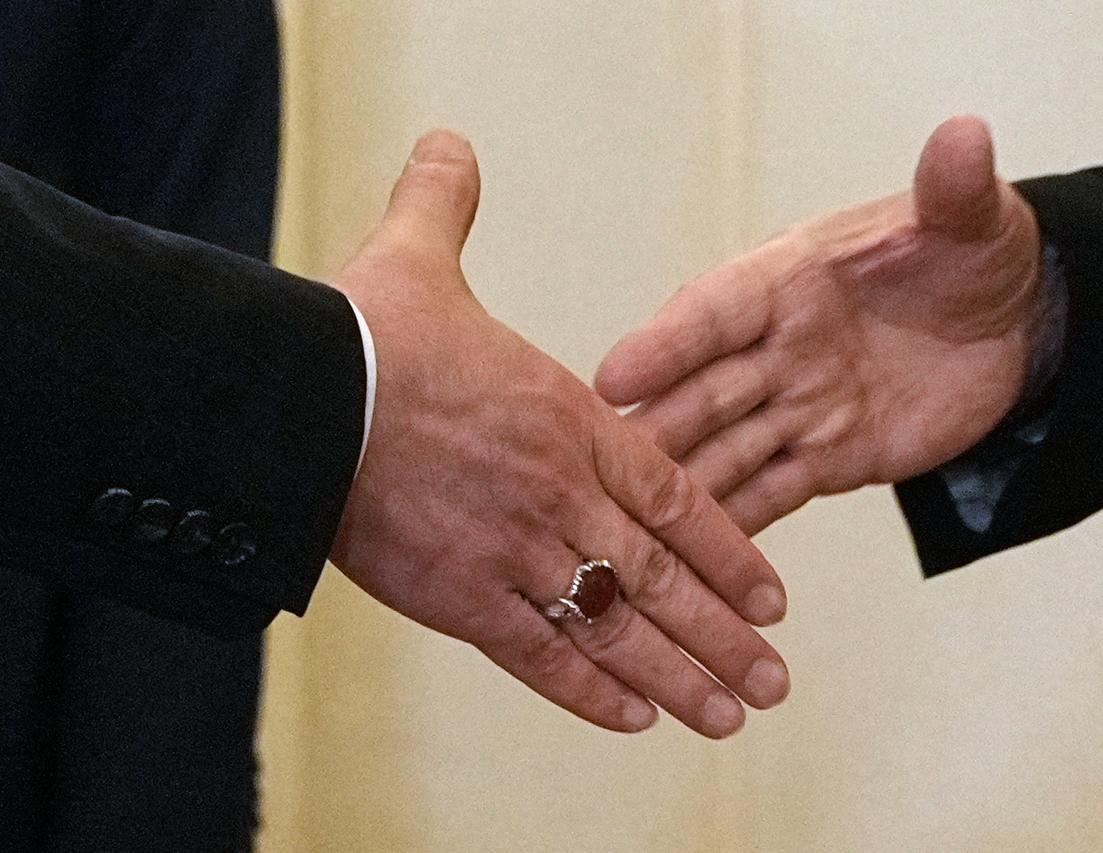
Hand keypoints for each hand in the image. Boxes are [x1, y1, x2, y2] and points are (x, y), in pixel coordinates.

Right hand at [329, 131, 788, 738]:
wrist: (296, 398)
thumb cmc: (362, 334)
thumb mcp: (416, 257)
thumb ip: (447, 207)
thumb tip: (444, 146)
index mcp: (571, 421)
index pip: (679, 498)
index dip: (730, 552)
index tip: (770, 597)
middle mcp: (563, 494)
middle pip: (664, 578)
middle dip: (725, 636)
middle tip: (773, 683)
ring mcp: (516, 550)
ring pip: (618, 627)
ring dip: (679, 677)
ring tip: (728, 717)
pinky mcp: (460, 597)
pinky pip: (541, 655)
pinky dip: (589, 692)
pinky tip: (632, 719)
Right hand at [595, 116, 1043, 534]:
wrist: (1015, 326)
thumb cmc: (976, 256)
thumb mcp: (972, 217)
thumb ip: (955, 189)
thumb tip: (967, 137)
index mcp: (791, 277)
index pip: (719, 309)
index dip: (668, 342)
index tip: (616, 374)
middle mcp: (778, 344)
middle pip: (704, 392)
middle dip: (654, 429)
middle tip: (594, 472)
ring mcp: (797, 406)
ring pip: (725, 451)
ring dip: (679, 489)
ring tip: (625, 531)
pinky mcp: (826, 458)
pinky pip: (770, 495)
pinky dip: (735, 528)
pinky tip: (690, 561)